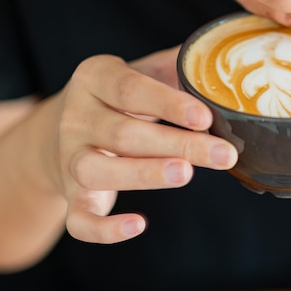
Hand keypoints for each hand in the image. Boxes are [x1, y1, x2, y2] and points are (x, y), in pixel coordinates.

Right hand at [51, 47, 237, 242]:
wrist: (66, 128)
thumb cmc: (120, 99)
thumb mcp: (142, 73)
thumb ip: (176, 67)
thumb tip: (222, 60)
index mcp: (94, 79)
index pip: (130, 90)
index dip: (168, 105)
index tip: (206, 117)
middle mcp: (75, 118)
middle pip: (122, 134)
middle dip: (177, 145)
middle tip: (223, 155)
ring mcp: (69, 160)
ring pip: (96, 170)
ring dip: (143, 174)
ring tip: (185, 174)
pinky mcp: (71, 196)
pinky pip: (78, 220)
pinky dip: (103, 229)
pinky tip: (137, 226)